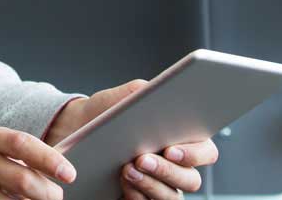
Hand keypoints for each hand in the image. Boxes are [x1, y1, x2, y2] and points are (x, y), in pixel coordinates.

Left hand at [43, 80, 220, 199]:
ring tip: (126, 169)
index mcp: (182, 140)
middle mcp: (176, 167)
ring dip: (150, 184)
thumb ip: (141, 93)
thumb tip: (154, 92)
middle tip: (141, 159)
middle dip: (167, 171)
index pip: (206, 152)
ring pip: (170, 197)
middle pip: (190, 180)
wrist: (75, 130)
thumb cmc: (105, 113)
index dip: (194, 154)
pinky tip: (122, 185)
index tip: (170, 149)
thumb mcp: (120, 98)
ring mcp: (160, 186)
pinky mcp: (140, 198)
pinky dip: (137, 197)